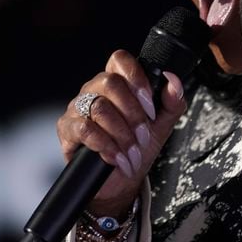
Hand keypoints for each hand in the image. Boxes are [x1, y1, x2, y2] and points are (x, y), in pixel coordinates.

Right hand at [56, 49, 186, 217]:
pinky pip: (84, 129)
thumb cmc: (138, 148)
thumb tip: (174, 81)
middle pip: (110, 82)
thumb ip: (171, 102)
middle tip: (143, 135)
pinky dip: (105, 145)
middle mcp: (94, 90)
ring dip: (121, 134)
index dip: (136, 78)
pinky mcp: (67, 129)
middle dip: (132, 113)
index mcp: (117, 83)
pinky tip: (115, 157)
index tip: (150, 105)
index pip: (120, 60)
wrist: (121, 181)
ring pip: (99, 107)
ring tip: (132, 152)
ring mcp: (77, 108)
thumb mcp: (161, 126)